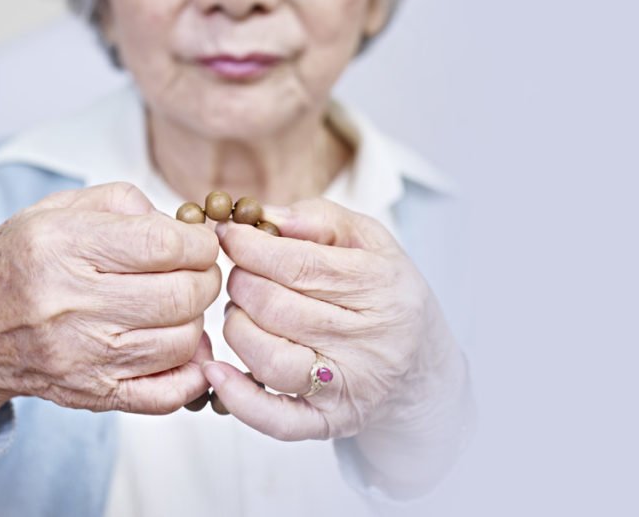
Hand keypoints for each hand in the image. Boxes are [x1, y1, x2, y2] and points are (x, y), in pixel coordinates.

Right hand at [0, 182, 220, 453]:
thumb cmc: (10, 266)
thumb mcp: (51, 211)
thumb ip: (121, 203)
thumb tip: (182, 225)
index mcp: (59, 246)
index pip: (163, 245)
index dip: (198, 241)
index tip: (198, 241)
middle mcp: (68, 304)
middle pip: (182, 295)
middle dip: (205, 278)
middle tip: (196, 271)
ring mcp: (81, 356)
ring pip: (183, 341)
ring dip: (195, 319)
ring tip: (176, 305)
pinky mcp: (92, 395)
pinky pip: (168, 394)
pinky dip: (190, 371)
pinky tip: (180, 348)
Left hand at [205, 198, 468, 488]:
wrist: (421, 370)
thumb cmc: (384, 297)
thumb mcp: (370, 243)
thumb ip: (320, 218)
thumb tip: (266, 216)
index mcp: (379, 285)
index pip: (298, 264)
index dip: (251, 247)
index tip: (228, 235)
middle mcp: (368, 339)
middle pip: (275, 307)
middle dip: (241, 283)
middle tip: (239, 275)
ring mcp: (348, 385)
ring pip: (267, 356)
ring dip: (237, 327)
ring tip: (242, 311)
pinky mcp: (330, 422)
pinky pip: (276, 418)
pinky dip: (238, 397)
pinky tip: (217, 372)